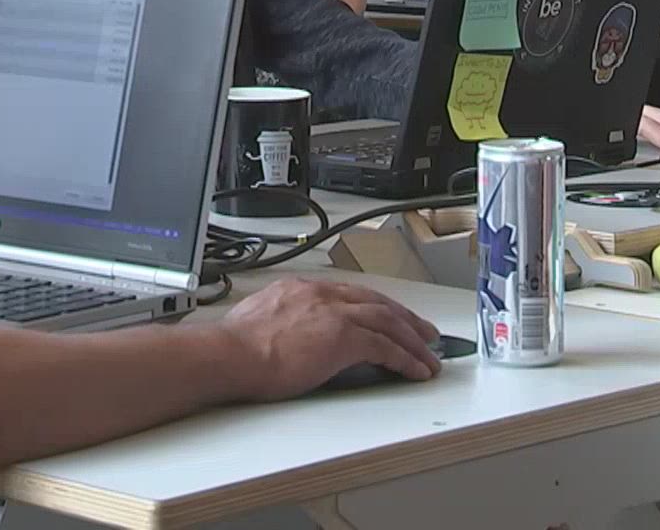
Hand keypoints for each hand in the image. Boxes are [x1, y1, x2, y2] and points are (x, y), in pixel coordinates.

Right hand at [217, 278, 439, 400]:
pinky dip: (406, 358)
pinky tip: (416, 370)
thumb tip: (285, 336)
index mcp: (301, 289)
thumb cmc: (235, 348)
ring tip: (429, 355)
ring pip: (388, 321)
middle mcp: (321, 294)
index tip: (388, 316)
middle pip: (376, 302)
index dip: (375, 306)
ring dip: (413, 340)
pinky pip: (386, 346)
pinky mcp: (342, 337)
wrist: (230, 354)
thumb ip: (281, 321)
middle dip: (404, 317)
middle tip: (424, 331)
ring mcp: (334, 313)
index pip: (350, 294)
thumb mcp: (260, 321)